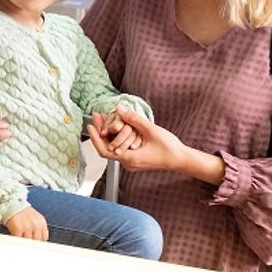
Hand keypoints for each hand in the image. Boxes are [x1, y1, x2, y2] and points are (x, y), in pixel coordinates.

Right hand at [3, 207, 47, 241]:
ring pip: (28, 242)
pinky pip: (19, 240)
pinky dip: (17, 240)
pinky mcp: (18, 228)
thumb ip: (38, 229)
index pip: (44, 238)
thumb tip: (38, 241)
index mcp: (41, 222)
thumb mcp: (35, 218)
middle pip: (37, 241)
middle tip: (27, 243)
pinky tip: (15, 236)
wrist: (11, 203)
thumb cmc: (22, 212)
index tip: (34, 243)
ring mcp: (27, 227)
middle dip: (31, 242)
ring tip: (20, 238)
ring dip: (24, 242)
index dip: (38, 242)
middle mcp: (36, 225)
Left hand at [87, 107, 222, 183]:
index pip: (104, 151)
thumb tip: (119, 108)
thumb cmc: (169, 147)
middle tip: (97, 115)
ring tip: (104, 118)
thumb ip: (134, 119)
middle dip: (100, 132)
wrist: (181, 159)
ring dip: (108, 134)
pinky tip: (116, 126)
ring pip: (113, 148)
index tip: (90, 124)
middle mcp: (128, 163)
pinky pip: (120, 148)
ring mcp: (131, 162)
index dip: (95, 137)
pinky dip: (116, 137)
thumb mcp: (151, 130)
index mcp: (130, 159)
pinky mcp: (135, 159)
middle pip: (107, 149)